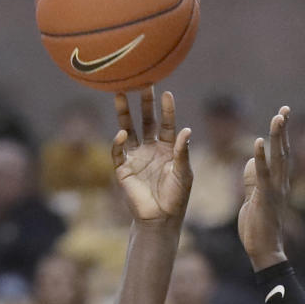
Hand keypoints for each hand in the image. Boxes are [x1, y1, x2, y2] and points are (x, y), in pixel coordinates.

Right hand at [112, 88, 191, 225]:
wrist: (160, 220)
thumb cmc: (176, 199)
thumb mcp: (183, 174)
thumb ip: (183, 153)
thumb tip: (187, 130)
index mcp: (168, 149)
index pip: (166, 124)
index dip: (166, 109)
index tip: (166, 93)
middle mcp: (150, 149)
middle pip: (146, 121)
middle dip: (144, 103)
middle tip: (142, 83)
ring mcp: (136, 158)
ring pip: (128, 130)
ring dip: (124, 114)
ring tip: (120, 95)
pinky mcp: (123, 169)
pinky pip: (118, 151)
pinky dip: (117, 142)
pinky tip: (121, 133)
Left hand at [237, 106, 289, 270]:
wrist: (263, 252)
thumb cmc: (258, 228)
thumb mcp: (252, 198)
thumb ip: (253, 179)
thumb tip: (250, 160)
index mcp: (276, 183)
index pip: (280, 154)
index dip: (281, 135)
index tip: (282, 115)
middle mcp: (280, 184)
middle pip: (283, 151)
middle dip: (284, 129)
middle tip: (285, 108)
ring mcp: (275, 190)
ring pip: (278, 159)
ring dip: (278, 137)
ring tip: (279, 117)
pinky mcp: (265, 198)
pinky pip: (264, 175)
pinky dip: (262, 158)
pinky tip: (259, 142)